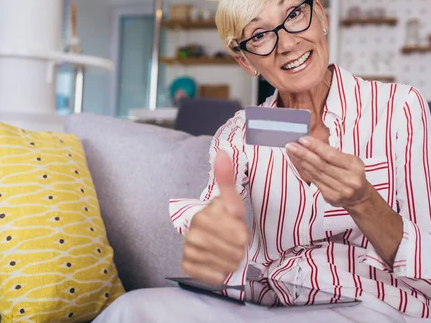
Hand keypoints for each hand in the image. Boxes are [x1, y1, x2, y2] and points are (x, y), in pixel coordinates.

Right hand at [181, 151, 248, 284]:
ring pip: (227, 264)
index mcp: (203, 215)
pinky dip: (221, 272)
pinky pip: (214, 276)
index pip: (238, 234)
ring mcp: (189, 249)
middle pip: (235, 251)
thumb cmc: (222, 216)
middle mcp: (192, 233)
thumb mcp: (230, 199)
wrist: (208, 233)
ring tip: (228, 250)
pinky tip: (219, 262)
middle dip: (239, 247)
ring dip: (232, 259)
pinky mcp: (187, 264)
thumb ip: (227, 178)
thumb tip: (222, 153)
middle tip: (233, 240)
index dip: (243, 233)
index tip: (238, 227)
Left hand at [285, 136, 373, 209]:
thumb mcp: (350, 161)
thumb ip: (332, 153)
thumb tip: (309, 144)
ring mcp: (340, 190)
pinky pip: (315, 182)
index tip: (303, 140)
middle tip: (291, 146)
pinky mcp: (331, 198)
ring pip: (316, 174)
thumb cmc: (352, 174)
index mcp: (355, 166)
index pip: (331, 155)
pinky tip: (298, 164)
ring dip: (301, 162)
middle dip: (304, 154)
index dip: (316, 147)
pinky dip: (305, 171)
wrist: (360, 197)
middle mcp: (349, 179)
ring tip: (291, 153)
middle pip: (321, 165)